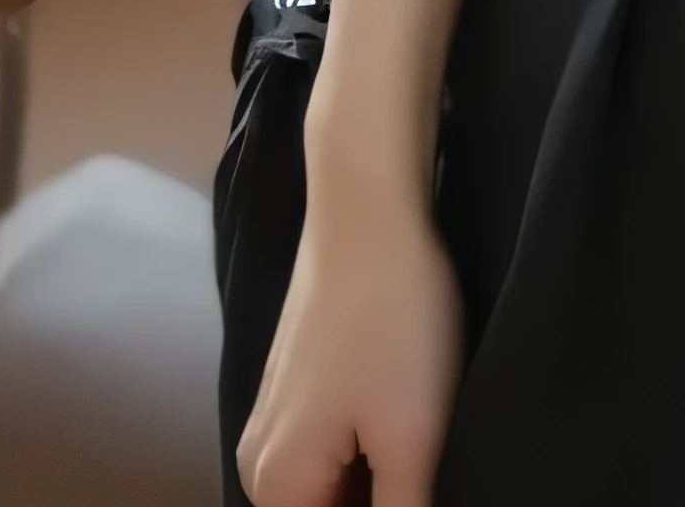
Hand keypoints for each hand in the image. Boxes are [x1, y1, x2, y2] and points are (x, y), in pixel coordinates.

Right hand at [234, 176, 462, 506]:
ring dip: (377, 484)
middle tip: (424, 468)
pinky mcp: (297, 386)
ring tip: (422, 452)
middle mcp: (260, 465)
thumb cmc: (392, 320)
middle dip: (378, 501)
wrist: (367, 207)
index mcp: (277, 489)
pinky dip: (368, 454)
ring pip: (332, 488)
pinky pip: (331, 451)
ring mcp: (275, 421)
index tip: (415, 487)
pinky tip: (408, 426)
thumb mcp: (412, 437)